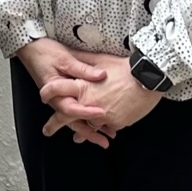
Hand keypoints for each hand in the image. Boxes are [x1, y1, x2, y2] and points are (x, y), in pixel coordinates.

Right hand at [16, 40, 113, 148]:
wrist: (31, 49)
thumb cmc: (44, 53)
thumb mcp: (65, 58)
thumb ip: (83, 69)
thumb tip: (101, 75)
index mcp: (55, 92)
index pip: (71, 108)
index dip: (87, 112)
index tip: (101, 113)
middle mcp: (57, 99)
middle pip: (73, 121)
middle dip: (89, 133)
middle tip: (104, 141)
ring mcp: (60, 99)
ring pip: (74, 119)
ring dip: (89, 130)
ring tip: (103, 138)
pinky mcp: (64, 96)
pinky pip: (75, 111)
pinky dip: (86, 120)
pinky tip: (97, 124)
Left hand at [37, 50, 163, 143]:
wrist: (148, 78)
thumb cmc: (124, 68)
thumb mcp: (99, 60)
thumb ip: (82, 62)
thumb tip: (70, 54)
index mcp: (83, 86)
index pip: (58, 90)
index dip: (48, 92)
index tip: (43, 96)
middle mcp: (89, 103)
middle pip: (66, 116)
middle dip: (54, 125)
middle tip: (47, 130)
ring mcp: (102, 115)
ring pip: (87, 125)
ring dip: (82, 131)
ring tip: (77, 136)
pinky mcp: (116, 122)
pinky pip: (106, 127)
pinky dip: (104, 128)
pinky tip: (102, 133)